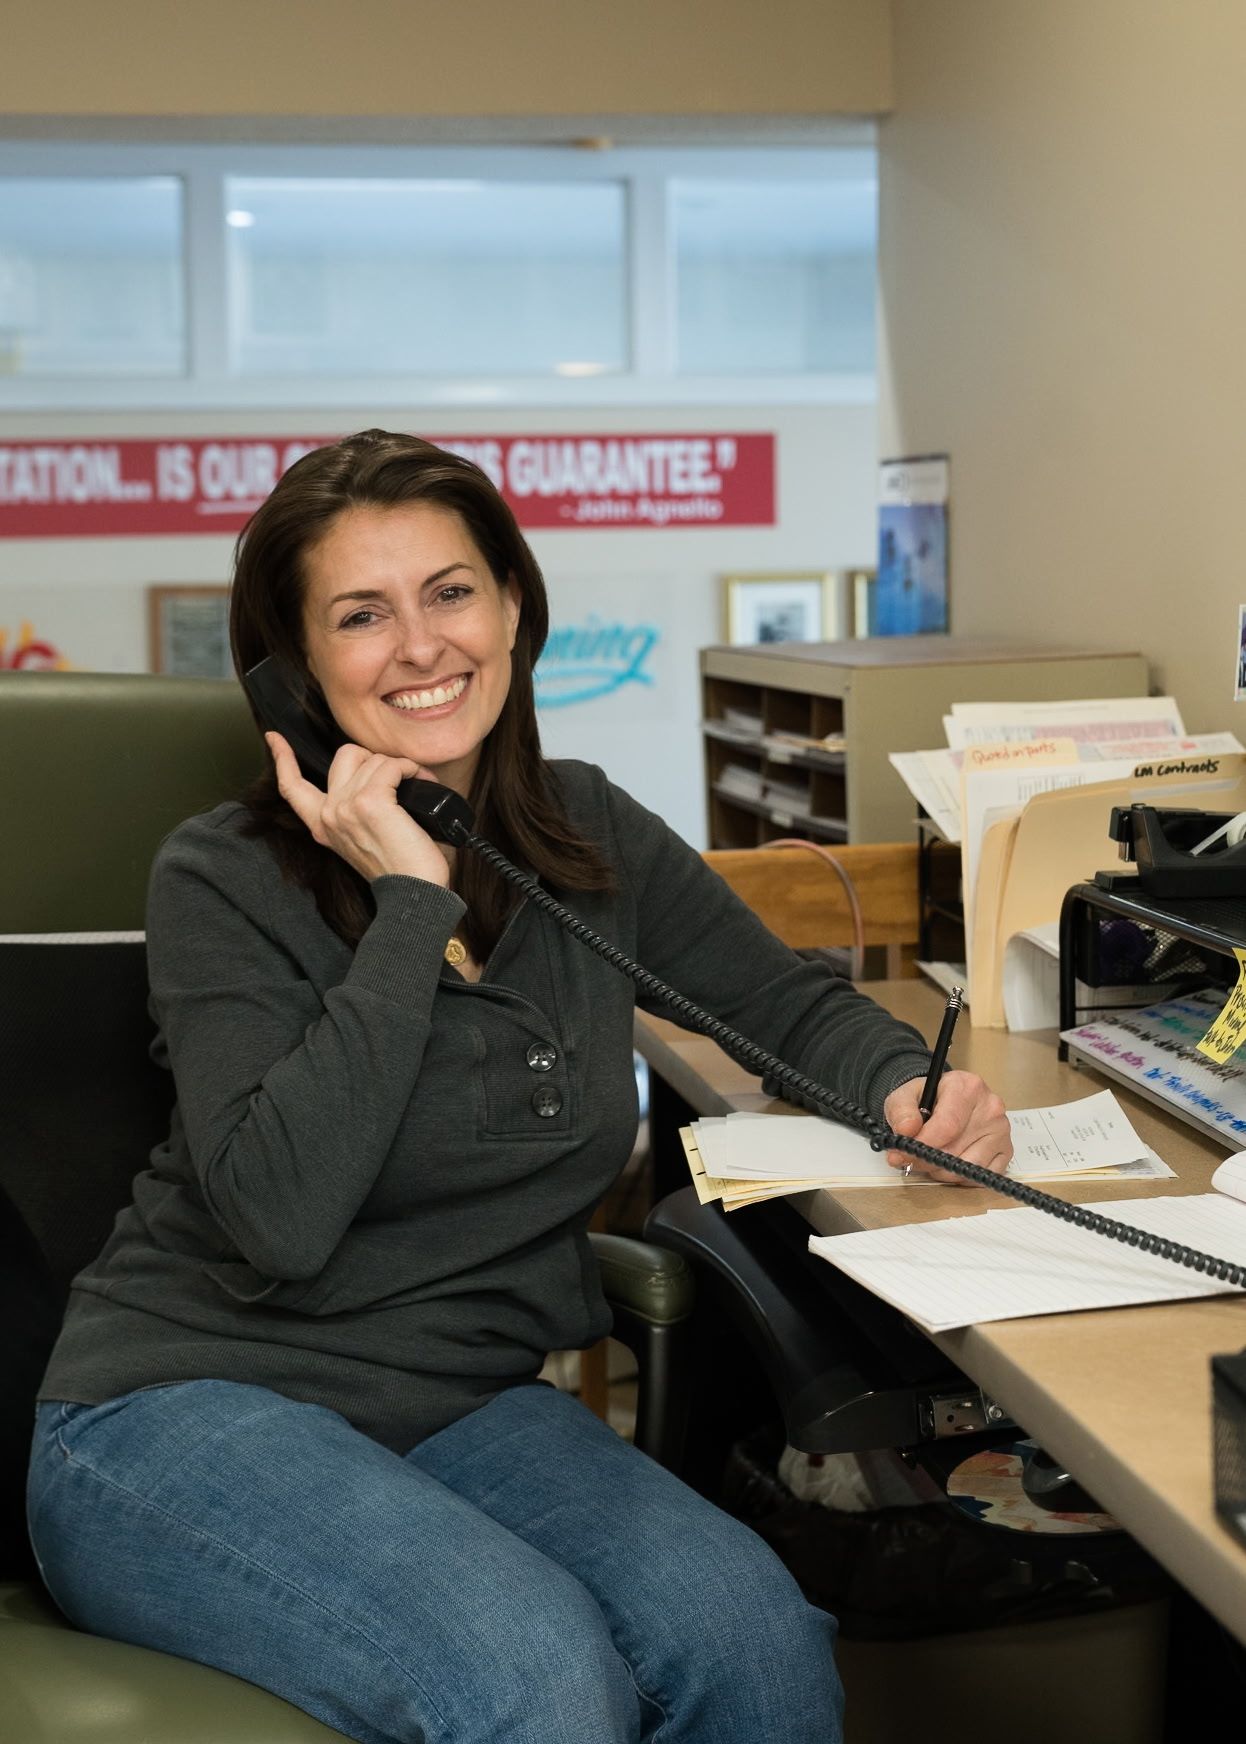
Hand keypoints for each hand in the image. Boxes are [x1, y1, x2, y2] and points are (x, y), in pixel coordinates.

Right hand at [266, 731, 450, 886]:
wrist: (414, 895)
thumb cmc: (400, 869)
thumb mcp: (362, 841)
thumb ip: (353, 813)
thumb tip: (374, 779)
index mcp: (322, 826)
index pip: (292, 787)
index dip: (281, 758)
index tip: (274, 737)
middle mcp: (328, 814)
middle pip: (345, 755)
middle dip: (376, 758)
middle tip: (399, 778)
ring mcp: (346, 807)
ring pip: (374, 759)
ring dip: (403, 767)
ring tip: (419, 786)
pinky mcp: (370, 802)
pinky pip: (392, 766)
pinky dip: (412, 769)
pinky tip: (424, 783)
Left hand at [882, 1071, 1011, 1186]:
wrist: (945, 1101)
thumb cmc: (927, 1099)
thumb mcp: (905, 1096)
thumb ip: (900, 1111)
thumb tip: (906, 1130)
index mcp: (967, 1087)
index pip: (947, 1126)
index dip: (922, 1145)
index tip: (903, 1153)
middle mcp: (991, 1107)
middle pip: (955, 1149)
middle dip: (927, 1160)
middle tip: (911, 1158)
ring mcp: (1001, 1131)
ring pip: (968, 1167)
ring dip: (942, 1170)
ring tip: (930, 1158)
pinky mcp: (1006, 1152)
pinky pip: (979, 1177)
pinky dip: (959, 1177)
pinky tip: (949, 1162)